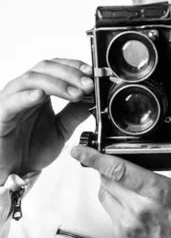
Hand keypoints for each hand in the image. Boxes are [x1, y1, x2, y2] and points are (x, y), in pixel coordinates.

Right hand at [0, 58, 93, 182]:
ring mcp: (10, 100)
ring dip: (56, 84)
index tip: (93, 73)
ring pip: (30, 79)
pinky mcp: (0, 114)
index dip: (74, 66)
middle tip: (89, 84)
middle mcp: (24, 91)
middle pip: (45, 68)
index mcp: (39, 91)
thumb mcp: (62, 130)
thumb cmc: (31, 149)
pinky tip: (40, 95)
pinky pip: (12, 101)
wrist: (15, 170)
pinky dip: (26, 96)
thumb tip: (95, 98)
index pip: (56, 67)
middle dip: (70, 74)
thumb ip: (75, 113)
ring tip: (75, 94)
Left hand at [70, 147, 170, 237]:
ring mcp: (128, 225)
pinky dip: (115, 203)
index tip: (80, 149)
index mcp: (157, 192)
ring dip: (109, 185)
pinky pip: (110, 213)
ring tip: (126, 184)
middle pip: (106, 179)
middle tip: (114, 162)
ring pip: (104, 195)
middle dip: (107, 168)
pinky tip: (132, 204)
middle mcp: (139, 209)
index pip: (117, 169)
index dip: (94, 157)